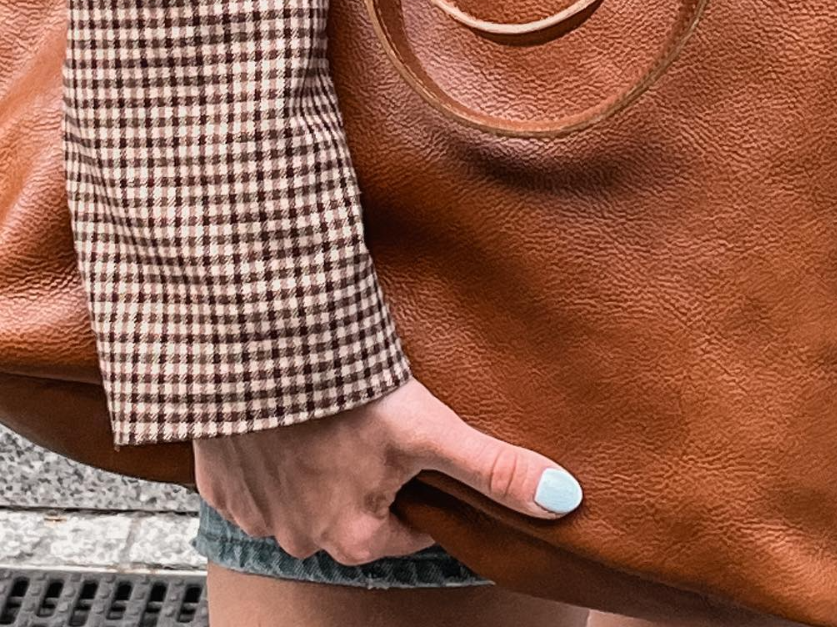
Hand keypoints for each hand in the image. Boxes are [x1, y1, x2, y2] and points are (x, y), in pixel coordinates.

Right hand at [192, 376, 583, 564]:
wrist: (259, 348)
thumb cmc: (347, 388)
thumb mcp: (432, 428)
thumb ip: (496, 468)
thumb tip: (565, 500)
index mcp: (355, 537)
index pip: (409, 529)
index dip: (424, 486)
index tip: (423, 449)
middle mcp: (301, 539)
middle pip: (355, 515)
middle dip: (370, 476)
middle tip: (377, 421)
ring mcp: (256, 513)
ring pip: (303, 498)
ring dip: (319, 465)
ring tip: (335, 412)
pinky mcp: (219, 481)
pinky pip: (255, 478)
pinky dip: (272, 453)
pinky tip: (288, 415)